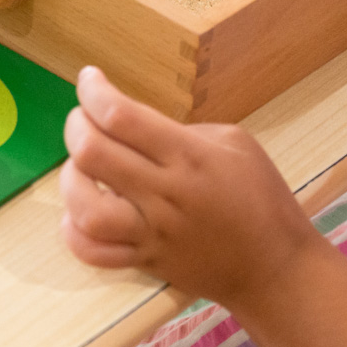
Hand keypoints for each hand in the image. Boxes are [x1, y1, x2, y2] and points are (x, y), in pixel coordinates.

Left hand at [58, 66, 319, 310]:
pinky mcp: (145, 262)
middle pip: (93, 154)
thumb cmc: (263, 197)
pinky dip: (73, 230)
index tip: (89, 78)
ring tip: (82, 167)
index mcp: (189, 156)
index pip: (122, 116)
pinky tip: (80, 212)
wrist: (275, 267)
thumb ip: (182, 132)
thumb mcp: (235, 144)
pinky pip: (93, 252)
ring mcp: (152, 233)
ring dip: (71, 178)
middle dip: (76, 125)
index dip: (94, 91)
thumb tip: (137, 128)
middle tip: (83, 118)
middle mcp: (164, 194)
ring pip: (86, 208)